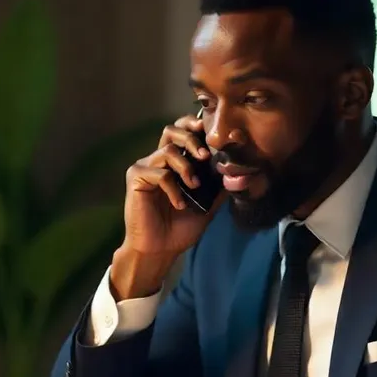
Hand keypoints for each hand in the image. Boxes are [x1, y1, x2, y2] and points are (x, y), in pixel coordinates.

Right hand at [111, 114, 226, 298]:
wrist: (160, 249)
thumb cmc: (181, 228)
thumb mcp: (208, 204)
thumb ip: (219, 185)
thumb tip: (239, 170)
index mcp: (175, 163)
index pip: (182, 132)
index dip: (194, 126)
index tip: (211, 134)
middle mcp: (159, 160)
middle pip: (171, 130)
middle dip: (191, 138)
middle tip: (205, 155)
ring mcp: (146, 167)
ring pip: (168, 151)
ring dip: (186, 167)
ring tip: (194, 186)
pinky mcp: (136, 177)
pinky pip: (159, 172)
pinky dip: (173, 187)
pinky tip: (179, 204)